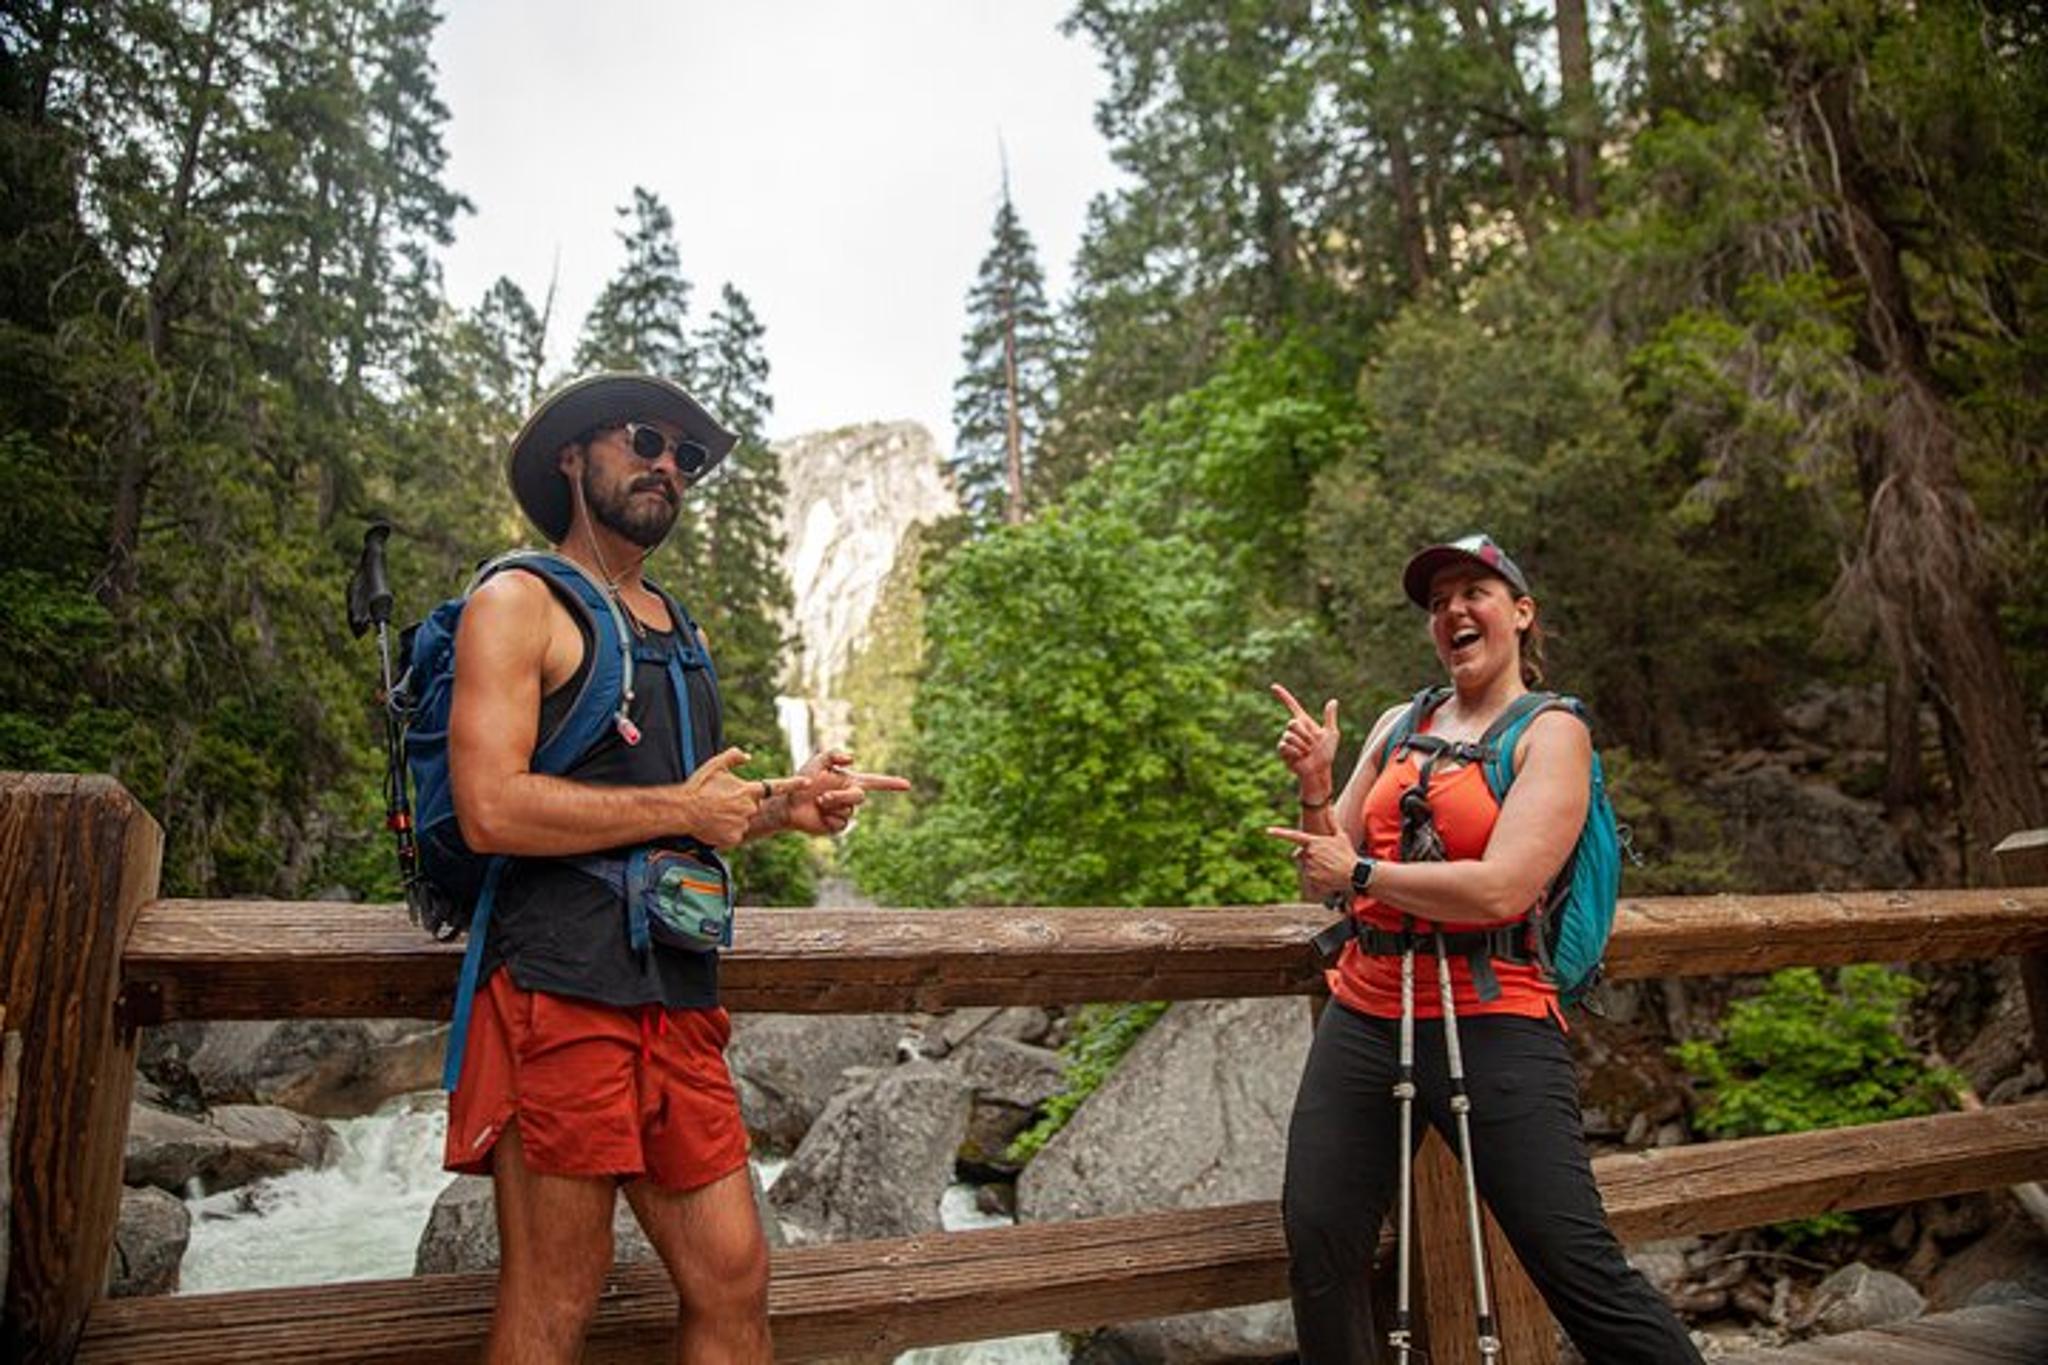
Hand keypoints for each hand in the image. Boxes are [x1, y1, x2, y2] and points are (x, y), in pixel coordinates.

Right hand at [681, 748, 802, 847]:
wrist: (682, 810)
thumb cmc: (698, 787)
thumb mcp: (714, 765)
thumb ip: (733, 757)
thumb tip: (748, 755)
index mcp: (748, 790)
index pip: (775, 785)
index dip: (792, 784)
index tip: (807, 782)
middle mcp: (749, 807)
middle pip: (753, 806)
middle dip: (742, 805)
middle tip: (722, 802)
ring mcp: (743, 824)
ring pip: (744, 821)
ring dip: (734, 818)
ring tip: (716, 813)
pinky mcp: (735, 837)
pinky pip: (736, 834)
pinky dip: (728, 831)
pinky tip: (715, 825)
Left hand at [778, 749, 911, 835]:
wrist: (788, 803)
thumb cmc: (802, 781)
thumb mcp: (817, 762)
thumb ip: (834, 754)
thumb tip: (852, 759)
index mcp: (850, 782)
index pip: (876, 782)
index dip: (891, 784)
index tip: (907, 785)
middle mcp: (849, 797)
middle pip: (859, 797)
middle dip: (840, 796)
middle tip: (821, 798)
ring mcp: (844, 813)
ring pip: (848, 810)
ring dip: (830, 806)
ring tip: (817, 803)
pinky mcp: (837, 827)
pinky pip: (841, 823)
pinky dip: (828, 818)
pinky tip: (819, 816)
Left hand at [1265, 825, 1357, 898]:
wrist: (1354, 873)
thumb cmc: (1347, 854)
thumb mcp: (1340, 836)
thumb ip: (1332, 821)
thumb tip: (1329, 806)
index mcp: (1314, 842)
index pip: (1293, 836)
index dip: (1279, 833)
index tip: (1268, 831)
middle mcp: (1309, 853)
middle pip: (1300, 854)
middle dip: (1307, 856)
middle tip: (1324, 859)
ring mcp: (1309, 866)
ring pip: (1304, 866)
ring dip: (1312, 867)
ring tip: (1328, 868)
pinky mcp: (1311, 878)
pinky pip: (1308, 877)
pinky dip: (1315, 877)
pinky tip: (1326, 876)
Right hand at [1271, 683, 1339, 798]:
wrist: (1320, 771)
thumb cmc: (1326, 754)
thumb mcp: (1331, 734)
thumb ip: (1330, 718)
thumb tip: (1333, 701)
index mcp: (1305, 722)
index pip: (1292, 705)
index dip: (1283, 696)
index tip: (1273, 686)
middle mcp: (1294, 729)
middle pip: (1292, 722)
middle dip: (1305, 735)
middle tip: (1312, 745)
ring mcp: (1287, 739)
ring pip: (1290, 736)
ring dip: (1302, 746)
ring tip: (1307, 753)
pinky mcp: (1283, 750)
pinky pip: (1285, 745)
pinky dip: (1296, 752)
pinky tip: (1300, 758)